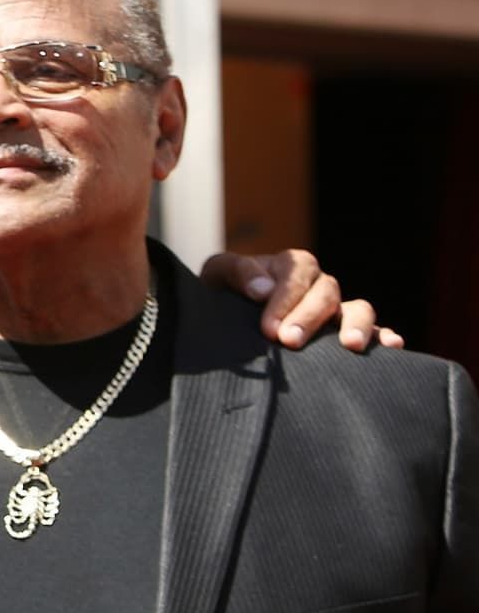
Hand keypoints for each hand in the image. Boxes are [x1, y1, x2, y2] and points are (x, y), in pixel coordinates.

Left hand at [201, 249, 405, 352]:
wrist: (228, 315)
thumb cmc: (225, 293)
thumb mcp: (219, 274)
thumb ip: (238, 272)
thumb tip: (262, 289)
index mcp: (291, 266)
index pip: (296, 276)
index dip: (284, 300)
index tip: (268, 328)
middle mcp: (318, 284)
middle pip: (325, 293)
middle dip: (309, 317)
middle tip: (290, 341)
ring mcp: (337, 308)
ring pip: (358, 308)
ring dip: (357, 324)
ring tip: (351, 345)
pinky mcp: (347, 332)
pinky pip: (375, 331)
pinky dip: (385, 336)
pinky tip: (392, 346)